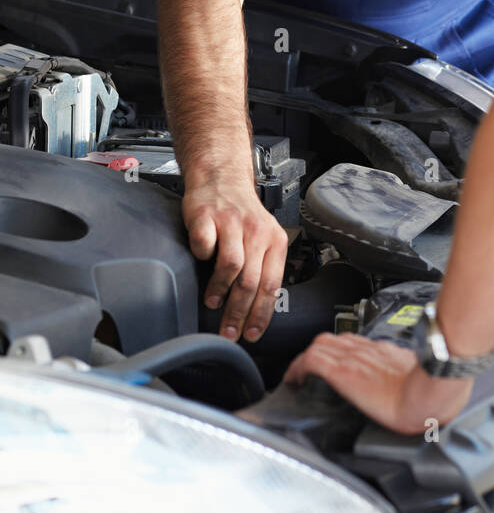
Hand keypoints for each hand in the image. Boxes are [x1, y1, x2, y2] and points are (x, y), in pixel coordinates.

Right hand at [182, 180, 288, 342]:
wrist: (222, 178)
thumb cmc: (241, 214)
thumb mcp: (262, 237)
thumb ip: (262, 267)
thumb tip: (257, 310)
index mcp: (275, 240)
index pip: (271, 285)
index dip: (261, 314)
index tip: (251, 334)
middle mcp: (256, 231)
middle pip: (251, 281)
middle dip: (239, 313)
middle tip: (228, 331)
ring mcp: (230, 222)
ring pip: (231, 266)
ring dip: (220, 290)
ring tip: (213, 302)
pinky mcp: (206, 215)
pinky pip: (204, 244)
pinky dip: (201, 256)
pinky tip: (200, 261)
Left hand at [284, 333, 472, 434]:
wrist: (432, 392)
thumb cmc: (433, 391)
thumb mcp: (422, 379)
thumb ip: (414, 377)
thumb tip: (418, 390)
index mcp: (387, 353)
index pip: (355, 342)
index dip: (338, 350)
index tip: (332, 362)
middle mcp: (368, 351)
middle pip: (334, 339)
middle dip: (319, 352)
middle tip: (310, 370)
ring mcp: (355, 359)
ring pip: (320, 345)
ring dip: (308, 359)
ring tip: (300, 375)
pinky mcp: (345, 372)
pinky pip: (312, 361)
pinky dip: (298, 368)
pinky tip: (294, 380)